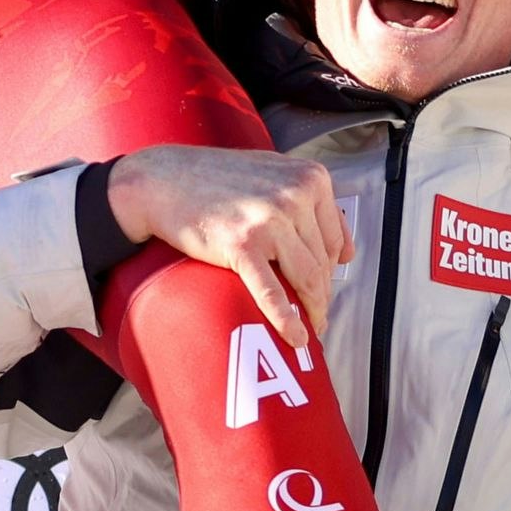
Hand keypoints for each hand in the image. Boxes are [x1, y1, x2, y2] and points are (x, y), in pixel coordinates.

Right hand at [105, 146, 347, 352]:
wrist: (162, 180)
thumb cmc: (215, 179)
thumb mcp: (273, 173)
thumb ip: (311, 202)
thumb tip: (348, 252)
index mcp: (310, 178)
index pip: (335, 240)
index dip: (331, 273)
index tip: (321, 290)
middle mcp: (296, 196)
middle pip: (323, 263)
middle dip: (319, 295)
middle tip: (312, 316)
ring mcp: (270, 221)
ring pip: (307, 280)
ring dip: (310, 312)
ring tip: (307, 328)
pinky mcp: (242, 245)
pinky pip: (273, 292)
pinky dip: (287, 321)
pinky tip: (295, 337)